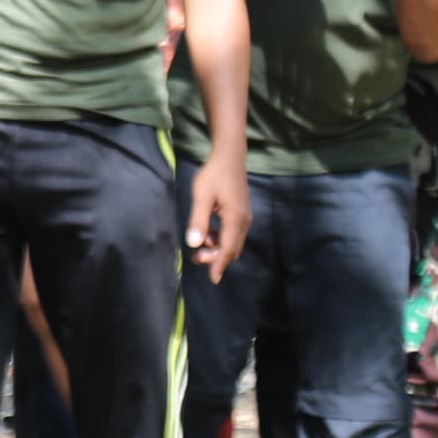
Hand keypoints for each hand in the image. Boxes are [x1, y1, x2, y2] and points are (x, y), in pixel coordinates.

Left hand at [186, 155, 249, 279]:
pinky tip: (207, 234)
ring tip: (199, 246)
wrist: (230, 157)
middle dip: (216, 258)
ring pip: (233, 242)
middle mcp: (244, 221)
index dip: (219, 265)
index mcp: (235, 219)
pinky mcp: (241, 214)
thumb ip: (198, 221)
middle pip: (232, 249)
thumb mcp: (202, 197)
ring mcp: (244, 218)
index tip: (213, 279)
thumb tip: (194, 244)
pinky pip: (232, 234)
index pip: (228, 249)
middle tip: (196, 257)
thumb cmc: (214, 175)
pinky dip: (220, 239)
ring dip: (217, 248)